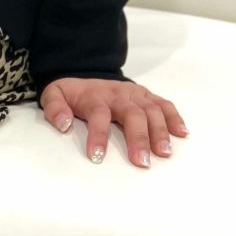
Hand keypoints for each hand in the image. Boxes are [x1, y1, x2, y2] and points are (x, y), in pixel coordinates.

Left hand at [39, 77, 188, 167]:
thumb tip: (64, 124)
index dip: (98, 135)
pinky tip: (182, 134)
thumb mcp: (53, 95)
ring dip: (160, 132)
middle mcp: (119, 95)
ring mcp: (136, 94)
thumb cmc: (71, 93)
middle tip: (142, 162)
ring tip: (165, 153)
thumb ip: (55, 109)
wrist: (87, 73)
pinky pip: (164, 105)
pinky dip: (174, 118)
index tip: (97, 157)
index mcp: (95, 97)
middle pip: (133, 114)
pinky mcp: (147, 96)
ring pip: (152, 111)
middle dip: (138, 139)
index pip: (98, 115)